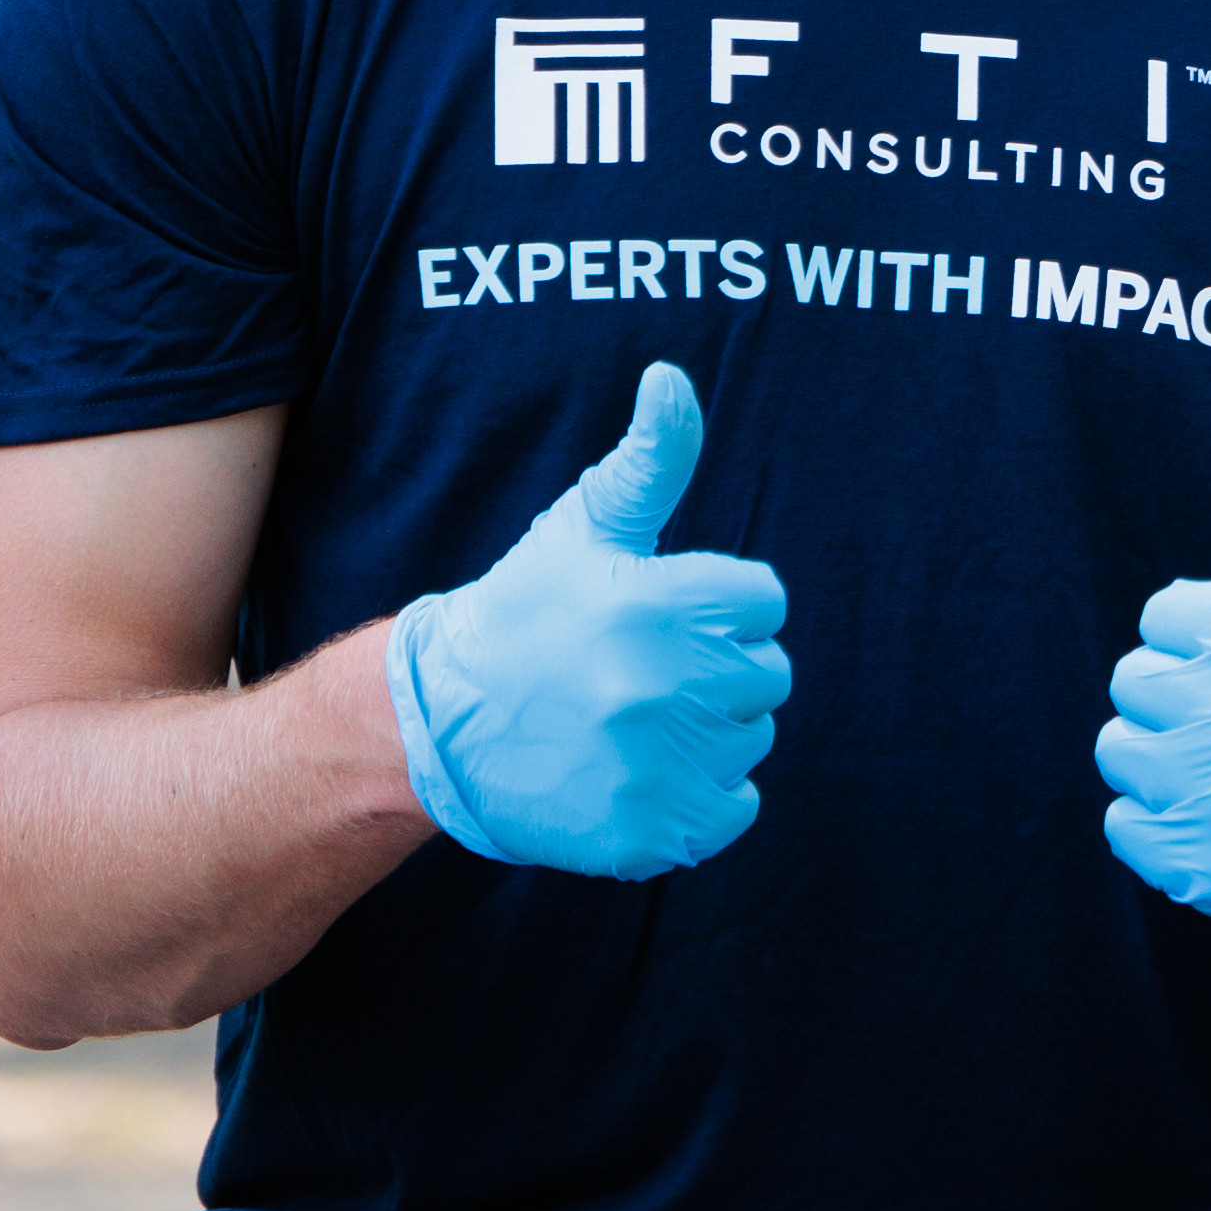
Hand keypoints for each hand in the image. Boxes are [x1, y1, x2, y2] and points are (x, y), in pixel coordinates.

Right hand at [382, 361, 791, 878]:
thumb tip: (672, 377)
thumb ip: (651, 457)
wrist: (442, 724)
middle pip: (768, 674)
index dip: (717, 605)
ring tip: (631, 719)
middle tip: (642, 669)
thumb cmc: (526, 612)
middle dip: (717, 667)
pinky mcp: (648, 833)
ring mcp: (654, 767)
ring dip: (709, 732)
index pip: (764, 601)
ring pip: (751, 741)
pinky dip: (703, 798)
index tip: (658, 615)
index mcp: (657, 602)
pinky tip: (642, 772)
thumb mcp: (585, 525)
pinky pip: (734, 811)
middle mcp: (660, 687)